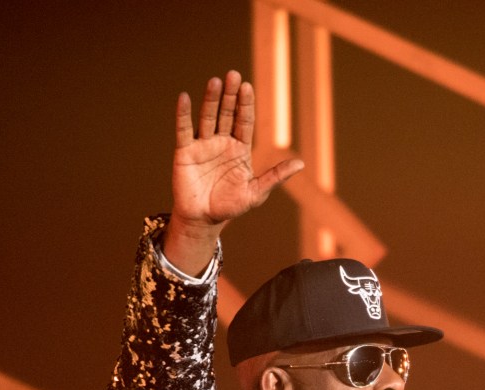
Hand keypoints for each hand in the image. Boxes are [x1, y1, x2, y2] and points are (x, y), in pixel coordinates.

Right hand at [163, 71, 303, 273]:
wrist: (203, 220)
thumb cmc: (231, 206)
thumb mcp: (256, 192)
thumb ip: (276, 176)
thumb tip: (301, 163)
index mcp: (240, 148)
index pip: (244, 121)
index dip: (245, 104)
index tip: (247, 86)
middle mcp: (222, 141)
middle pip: (226, 113)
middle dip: (229, 95)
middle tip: (232, 75)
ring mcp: (203, 145)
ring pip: (207, 117)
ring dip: (211, 99)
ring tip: (215, 81)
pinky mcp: (185, 151)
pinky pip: (184, 130)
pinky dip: (183, 114)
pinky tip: (184, 97)